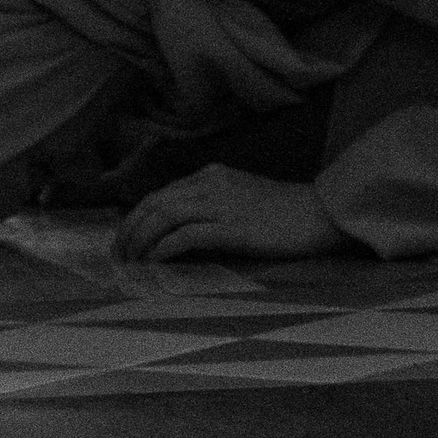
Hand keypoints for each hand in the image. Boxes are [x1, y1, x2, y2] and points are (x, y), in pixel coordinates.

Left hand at [112, 165, 347, 262]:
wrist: (319, 214)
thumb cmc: (282, 214)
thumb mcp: (240, 199)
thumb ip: (211, 207)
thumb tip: (176, 234)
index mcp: (212, 175)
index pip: (161, 194)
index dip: (136, 218)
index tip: (124, 241)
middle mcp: (212, 183)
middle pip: (155, 203)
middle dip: (130, 230)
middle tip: (118, 256)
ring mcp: (221, 203)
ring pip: (164, 216)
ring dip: (142, 240)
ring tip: (131, 262)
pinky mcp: (231, 226)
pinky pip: (185, 235)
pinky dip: (164, 248)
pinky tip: (155, 263)